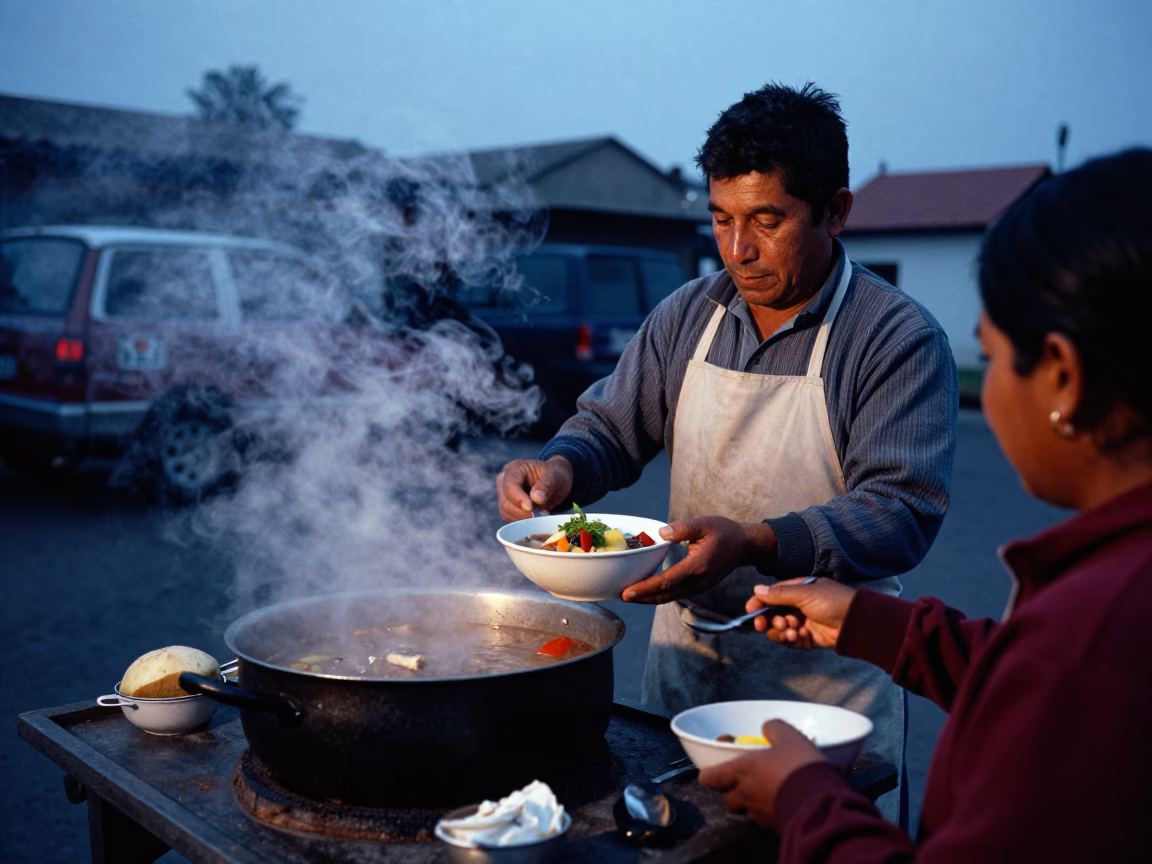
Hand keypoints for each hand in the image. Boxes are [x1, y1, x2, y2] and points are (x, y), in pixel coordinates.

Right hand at [496, 456, 572, 521]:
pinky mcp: (506, 507)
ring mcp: (504, 495)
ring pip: (506, 512)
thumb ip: (546, 486)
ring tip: (541, 514)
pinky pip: (510, 518)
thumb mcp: (555, 477)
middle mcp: (504, 481)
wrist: (555, 483)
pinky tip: (535, 518)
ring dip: (523, 518)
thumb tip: (537, 499)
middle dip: (523, 511)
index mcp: (514, 469)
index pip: (510, 485)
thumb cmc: (554, 476)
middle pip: (506, 501)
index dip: (518, 498)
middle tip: (541, 514)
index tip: (530, 508)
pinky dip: (522, 522)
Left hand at [621, 516, 776, 603]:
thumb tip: (661, 533)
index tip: (627, 592)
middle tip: (621, 596)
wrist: (745, 545)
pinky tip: (648, 591)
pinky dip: (660, 595)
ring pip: (670, 598)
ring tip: (630, 596)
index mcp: (698, 566)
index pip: (666, 582)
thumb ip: (683, 528)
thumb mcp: (704, 523)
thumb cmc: (724, 532)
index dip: (645, 588)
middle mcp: (698, 581)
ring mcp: (700, 586)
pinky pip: (676, 594)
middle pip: (665, 595)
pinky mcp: (699, 586)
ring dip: (649, 599)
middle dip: (642, 598)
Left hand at [698, 720, 826, 827]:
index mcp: (741, 771)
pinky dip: (770, 810)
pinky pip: (765, 819)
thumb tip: (767, 728)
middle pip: (727, 799)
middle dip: (733, 791)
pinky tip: (784, 801)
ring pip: (746, 810)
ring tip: (768, 790)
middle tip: (747, 780)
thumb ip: (773, 728)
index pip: (710, 778)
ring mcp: (759, 813)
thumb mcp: (789, 736)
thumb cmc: (798, 767)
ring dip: (751, 801)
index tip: (717, 769)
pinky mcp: (775, 827)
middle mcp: (745, 794)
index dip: (710, 774)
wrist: (820, 805)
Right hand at [746, 577, 855, 649]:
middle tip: (772, 624)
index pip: (771, 596)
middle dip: (770, 620)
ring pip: (779, 629)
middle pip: (772, 614)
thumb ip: (779, 594)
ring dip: (780, 631)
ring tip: (791, 631)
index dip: (759, 604)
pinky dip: (790, 640)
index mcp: (797, 590)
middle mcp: (797, 606)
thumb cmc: (833, 601)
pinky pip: (790, 640)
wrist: (857, 622)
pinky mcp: (808, 638)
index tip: (751, 612)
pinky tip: (796, 636)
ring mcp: (802, 622)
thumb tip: (756, 590)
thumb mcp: (804, 593)